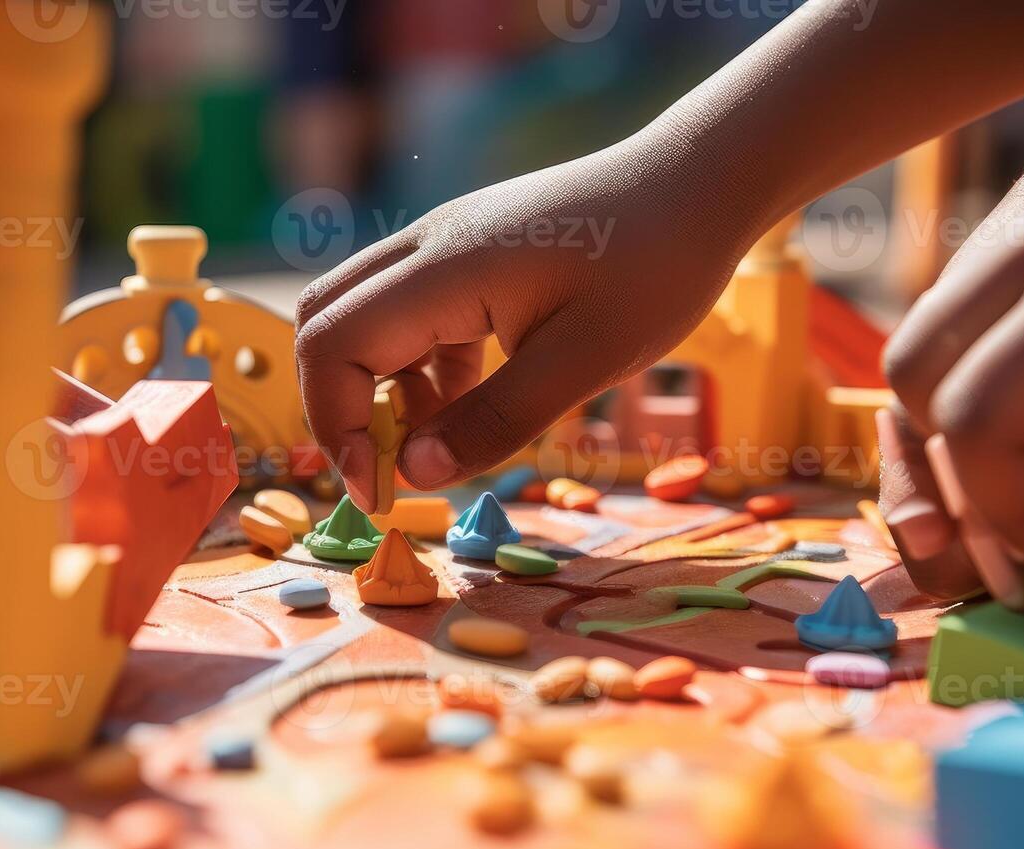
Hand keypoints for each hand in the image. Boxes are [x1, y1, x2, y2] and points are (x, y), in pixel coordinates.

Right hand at [293, 138, 758, 510]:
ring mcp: (444, 244)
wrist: (700, 182)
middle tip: (390, 473)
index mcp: (445, 269)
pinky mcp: (467, 253)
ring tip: (440, 441)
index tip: (381, 491)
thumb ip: (497, 420)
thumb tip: (417, 474)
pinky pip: (408, 313)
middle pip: (323, 324)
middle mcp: (426, 247)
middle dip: (340, 409)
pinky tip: (472, 399)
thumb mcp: (586, 361)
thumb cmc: (656, 267)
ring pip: (360, 317)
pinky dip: (417, 368)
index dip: (338, 426)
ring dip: (380, 389)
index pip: (332, 346)